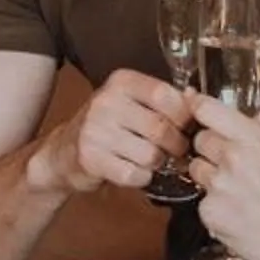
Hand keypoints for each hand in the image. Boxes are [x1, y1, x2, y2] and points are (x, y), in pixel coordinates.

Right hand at [38, 69, 191, 196]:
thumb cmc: (106, 126)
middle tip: (176, 150)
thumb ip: (161, 99)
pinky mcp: (91, 158)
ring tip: (150, 159)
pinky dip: (141, 178)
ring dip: (158, 163)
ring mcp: (96, 130)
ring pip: (151, 155)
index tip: (187, 126)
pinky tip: (133, 170)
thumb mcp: (130, 102)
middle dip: (176, 145)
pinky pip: (135, 174)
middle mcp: (106, 102)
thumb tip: (196, 99)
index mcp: (121, 81)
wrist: (62, 152)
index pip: (165, 95)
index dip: (184, 115)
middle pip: (162, 129)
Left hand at [187, 95, 259, 259]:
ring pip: (196, 170)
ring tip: (235, 192)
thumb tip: (259, 99)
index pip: (206, 109)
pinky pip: (200, 200)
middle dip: (210, 149)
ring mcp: (217, 186)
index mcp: (251, 138)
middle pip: (198, 140)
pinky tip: (234, 212)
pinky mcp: (208, 211)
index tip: (193, 105)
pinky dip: (213, 206)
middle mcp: (230, 158)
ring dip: (209, 177)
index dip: (196, 106)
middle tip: (231, 165)